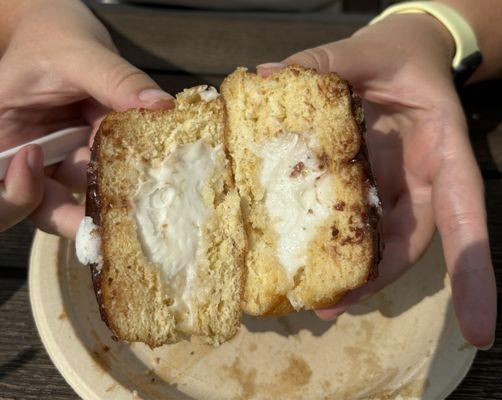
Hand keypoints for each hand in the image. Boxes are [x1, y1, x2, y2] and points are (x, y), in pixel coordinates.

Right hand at [0, 0, 173, 237]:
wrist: (65, 30)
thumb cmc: (55, 39)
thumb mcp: (79, 56)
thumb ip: (116, 81)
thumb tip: (160, 105)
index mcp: (6, 140)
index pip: (9, 191)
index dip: (26, 197)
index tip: (62, 173)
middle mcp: (34, 158)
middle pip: (51, 204)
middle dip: (89, 206)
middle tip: (128, 210)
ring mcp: (66, 157)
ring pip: (90, 189)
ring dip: (121, 186)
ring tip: (154, 184)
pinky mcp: (93, 152)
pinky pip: (113, 168)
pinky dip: (134, 166)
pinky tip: (158, 164)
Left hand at [258, 13, 495, 348]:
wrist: (399, 58)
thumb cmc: (397, 56)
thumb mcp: (368, 52)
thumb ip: (325, 62)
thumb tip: (265, 74)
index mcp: (441, 152)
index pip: (467, 217)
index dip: (472, 272)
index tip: (479, 331)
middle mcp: (422, 181)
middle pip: (409, 244)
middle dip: (377, 281)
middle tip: (332, 308)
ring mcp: (395, 187)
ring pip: (380, 243)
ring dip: (351, 273)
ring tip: (313, 298)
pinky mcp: (371, 186)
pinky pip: (357, 222)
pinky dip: (335, 242)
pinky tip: (303, 254)